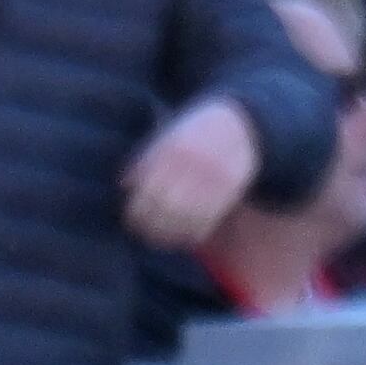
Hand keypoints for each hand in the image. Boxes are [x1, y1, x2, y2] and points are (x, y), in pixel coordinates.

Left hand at [121, 98, 261, 249]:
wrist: (241, 125)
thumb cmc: (195, 131)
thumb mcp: (169, 134)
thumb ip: (147, 157)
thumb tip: (125, 185)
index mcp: (174, 149)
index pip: (148, 189)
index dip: (136, 210)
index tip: (130, 219)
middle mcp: (194, 165)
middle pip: (165, 205)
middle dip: (150, 225)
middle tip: (142, 232)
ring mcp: (214, 180)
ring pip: (185, 218)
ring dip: (169, 234)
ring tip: (160, 239)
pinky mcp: (229, 192)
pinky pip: (207, 222)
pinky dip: (192, 234)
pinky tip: (182, 236)